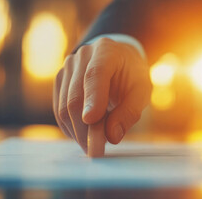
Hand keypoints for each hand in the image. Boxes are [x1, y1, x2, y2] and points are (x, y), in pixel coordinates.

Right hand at [53, 37, 150, 156]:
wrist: (118, 59)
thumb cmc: (132, 75)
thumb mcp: (142, 90)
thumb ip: (129, 112)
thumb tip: (112, 136)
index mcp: (106, 51)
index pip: (95, 74)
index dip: (93, 98)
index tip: (92, 121)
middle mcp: (82, 56)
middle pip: (76, 96)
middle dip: (85, 127)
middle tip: (97, 150)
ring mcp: (67, 68)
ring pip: (64, 106)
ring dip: (78, 131)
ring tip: (94, 145)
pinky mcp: (60, 81)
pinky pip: (59, 110)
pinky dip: (71, 127)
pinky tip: (84, 136)